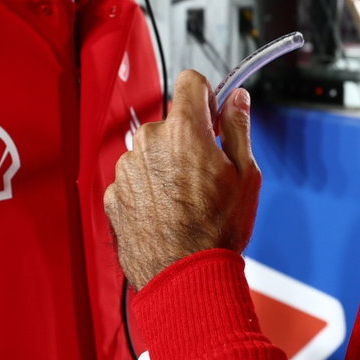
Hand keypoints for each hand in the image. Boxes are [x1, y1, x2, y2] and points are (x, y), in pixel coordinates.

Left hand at [106, 70, 260, 289]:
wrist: (184, 277)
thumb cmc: (217, 231)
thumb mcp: (246, 175)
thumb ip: (239, 128)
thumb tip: (238, 99)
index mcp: (183, 130)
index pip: (191, 82)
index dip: (207, 97)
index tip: (214, 117)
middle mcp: (148, 142)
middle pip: (170, 122)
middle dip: (188, 139)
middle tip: (206, 174)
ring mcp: (126, 168)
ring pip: (150, 151)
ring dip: (165, 165)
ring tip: (185, 202)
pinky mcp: (113, 194)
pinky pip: (134, 178)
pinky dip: (148, 189)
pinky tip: (166, 214)